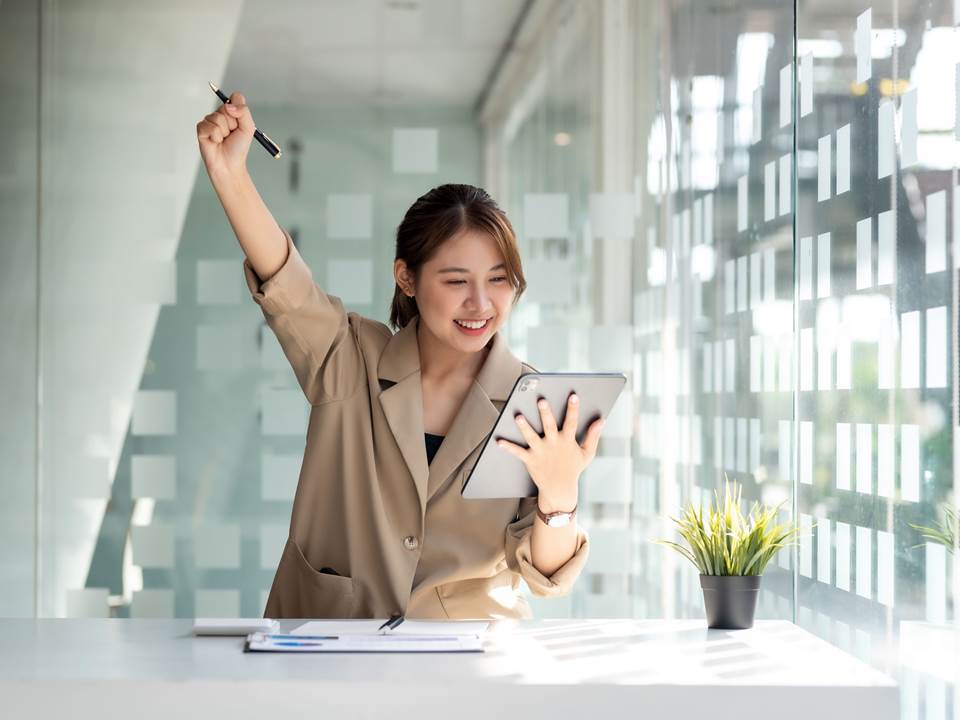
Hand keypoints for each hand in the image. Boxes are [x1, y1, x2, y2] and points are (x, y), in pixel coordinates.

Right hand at [196, 91, 255, 180]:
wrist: (229, 165)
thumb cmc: (238, 148)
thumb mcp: (249, 128)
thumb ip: (243, 112)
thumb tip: (229, 106)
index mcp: (233, 112)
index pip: (236, 97)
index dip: (239, 109)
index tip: (240, 123)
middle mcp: (220, 114)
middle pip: (226, 107)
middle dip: (232, 124)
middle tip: (231, 135)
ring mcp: (210, 120)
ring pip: (218, 118)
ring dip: (224, 132)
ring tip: (223, 139)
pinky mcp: (201, 129)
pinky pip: (209, 126)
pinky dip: (215, 136)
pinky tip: (215, 142)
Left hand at [496, 393, 604, 512]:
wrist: (560, 490)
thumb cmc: (573, 468)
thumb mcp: (587, 453)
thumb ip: (593, 436)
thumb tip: (601, 420)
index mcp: (567, 441)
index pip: (572, 422)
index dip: (573, 409)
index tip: (573, 396)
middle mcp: (554, 444)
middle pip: (549, 426)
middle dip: (546, 413)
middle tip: (541, 400)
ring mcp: (541, 452)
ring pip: (531, 437)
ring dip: (525, 427)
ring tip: (518, 416)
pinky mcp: (530, 460)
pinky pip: (518, 452)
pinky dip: (508, 447)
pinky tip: (498, 440)